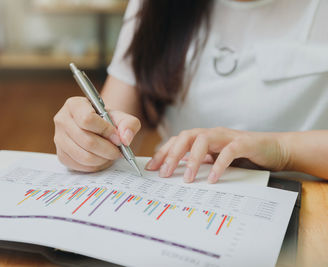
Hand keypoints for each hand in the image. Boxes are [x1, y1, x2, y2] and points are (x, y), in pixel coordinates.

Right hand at [54, 97, 140, 171]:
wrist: (97, 131)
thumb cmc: (107, 121)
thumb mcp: (121, 118)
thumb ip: (129, 124)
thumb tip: (125, 138)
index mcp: (74, 105)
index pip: (87, 119)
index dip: (105, 131)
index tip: (117, 137)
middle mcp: (62, 120)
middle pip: (86, 140)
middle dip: (107, 149)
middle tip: (118, 151)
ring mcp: (59, 139)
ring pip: (84, 156)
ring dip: (103, 159)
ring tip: (111, 155)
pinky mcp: (61, 155)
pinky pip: (80, 166)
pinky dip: (95, 166)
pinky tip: (101, 158)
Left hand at [145, 127, 288, 182]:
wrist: (274, 149)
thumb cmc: (243, 155)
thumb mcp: (216, 159)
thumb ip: (200, 162)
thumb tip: (177, 172)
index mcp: (204, 137)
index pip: (178, 141)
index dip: (163, 152)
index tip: (152, 168)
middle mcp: (212, 134)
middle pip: (186, 137)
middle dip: (172, 155)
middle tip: (164, 174)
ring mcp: (227, 137)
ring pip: (203, 140)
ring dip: (193, 160)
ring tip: (188, 179)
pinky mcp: (243, 143)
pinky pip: (228, 152)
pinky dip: (219, 165)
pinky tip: (213, 179)